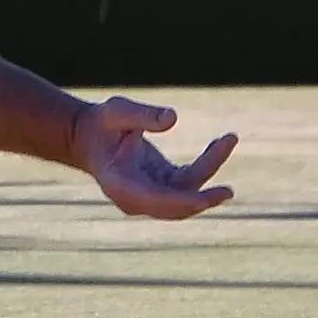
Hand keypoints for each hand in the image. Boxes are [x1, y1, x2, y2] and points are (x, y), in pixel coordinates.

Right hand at [71, 96, 236, 219]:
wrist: (88, 136)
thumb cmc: (101, 123)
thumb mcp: (117, 111)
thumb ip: (142, 115)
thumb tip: (172, 118)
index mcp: (119, 184)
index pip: (153, 200)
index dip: (179, 202)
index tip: (204, 200)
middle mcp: (135, 198)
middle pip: (174, 206)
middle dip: (202, 199)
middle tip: (228, 192)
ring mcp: (149, 196)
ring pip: (187, 194)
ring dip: (210, 171)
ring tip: (228, 139)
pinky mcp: (162, 187)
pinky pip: (190, 183)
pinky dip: (207, 166)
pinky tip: (221, 142)